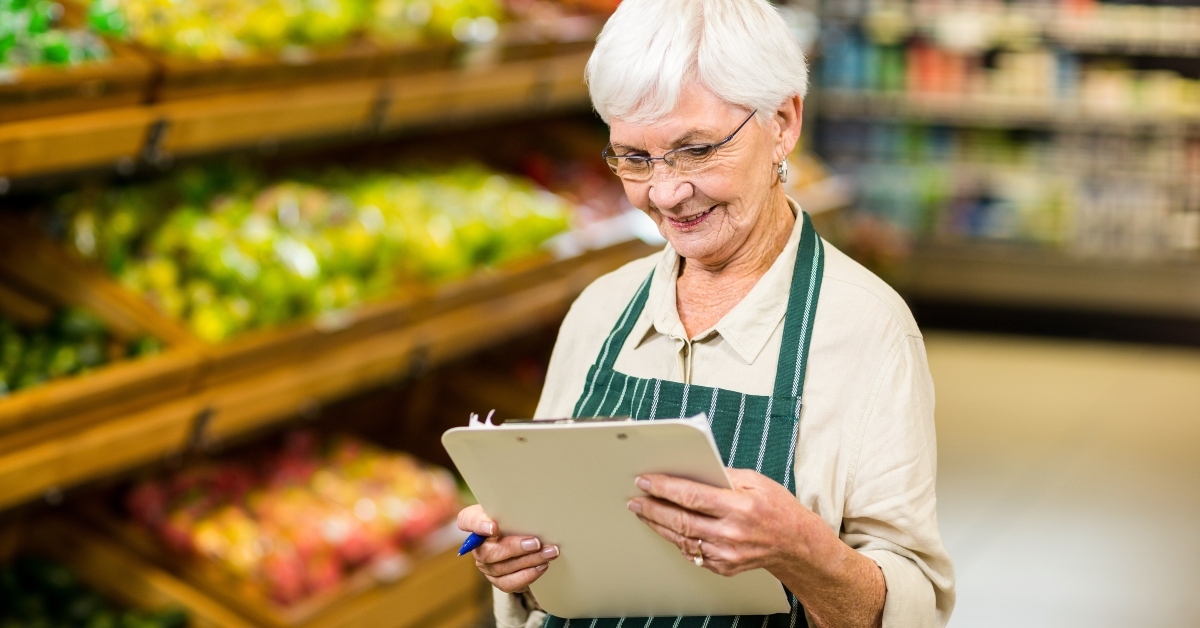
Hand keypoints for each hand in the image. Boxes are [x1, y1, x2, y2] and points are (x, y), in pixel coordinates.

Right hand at [457, 504, 559, 592]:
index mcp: (476, 521)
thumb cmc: (517, 517)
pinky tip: (542, 566)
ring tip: (548, 554)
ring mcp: (486, 565)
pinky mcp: (498, 580)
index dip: (478, 525)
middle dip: (514, 548)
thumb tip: (531, 510)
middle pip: (488, 551)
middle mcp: (477, 546)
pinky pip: (509, 583)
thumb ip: (514, 509)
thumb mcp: (514, 508)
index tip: (494, 527)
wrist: (526, 534)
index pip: (467, 520)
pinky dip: (527, 575)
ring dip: (528, 561)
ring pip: (501, 568)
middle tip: (536, 543)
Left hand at [627, 468, 828, 577]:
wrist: (796, 545)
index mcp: (739, 506)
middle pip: (680, 520)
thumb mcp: (756, 481)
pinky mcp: (723, 567)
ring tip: (643, 511)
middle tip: (635, 498)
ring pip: (681, 539)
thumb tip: (693, 469)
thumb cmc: (778, 508)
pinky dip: (676, 539)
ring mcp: (726, 554)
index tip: (645, 481)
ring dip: (658, 525)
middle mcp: (731, 533)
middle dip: (652, 508)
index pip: (692, 496)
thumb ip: (724, 475)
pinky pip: (692, 553)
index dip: (664, 488)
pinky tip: (666, 528)